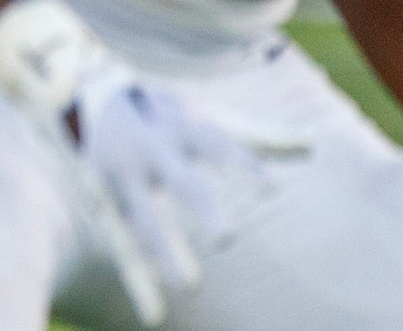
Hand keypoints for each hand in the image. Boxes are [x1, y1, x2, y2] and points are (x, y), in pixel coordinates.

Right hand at [57, 63, 287, 324]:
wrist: (87, 94)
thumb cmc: (163, 114)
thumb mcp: (205, 116)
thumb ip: (258, 135)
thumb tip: (315, 144)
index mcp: (180, 124)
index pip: (216, 144)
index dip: (243, 165)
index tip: (274, 190)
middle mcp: (148, 148)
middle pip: (178, 180)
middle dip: (199, 207)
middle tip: (227, 239)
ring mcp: (121, 176)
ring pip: (144, 220)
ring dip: (165, 251)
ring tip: (192, 286)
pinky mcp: (103, 203)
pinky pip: (120, 245)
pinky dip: (137, 279)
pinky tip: (155, 313)